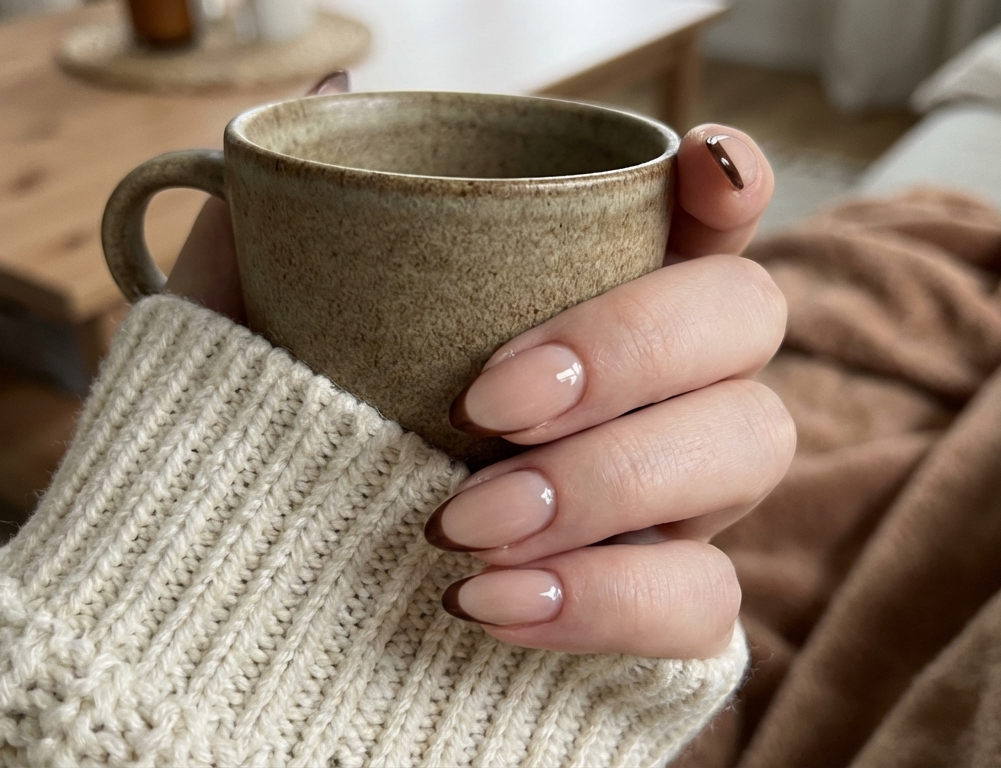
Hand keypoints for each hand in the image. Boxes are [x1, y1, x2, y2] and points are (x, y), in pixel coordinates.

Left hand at [166, 123, 790, 659]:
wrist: (252, 611)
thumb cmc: (275, 448)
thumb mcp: (251, 322)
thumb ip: (291, 214)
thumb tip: (338, 95)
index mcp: (587, 293)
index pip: (706, 207)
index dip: (726, 178)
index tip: (691, 173)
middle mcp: (661, 383)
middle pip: (746, 313)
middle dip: (632, 346)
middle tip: (486, 405)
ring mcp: (677, 498)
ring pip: (749, 447)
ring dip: (609, 479)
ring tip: (463, 521)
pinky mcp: (665, 611)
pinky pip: (705, 601)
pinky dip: (602, 599)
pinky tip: (486, 600)